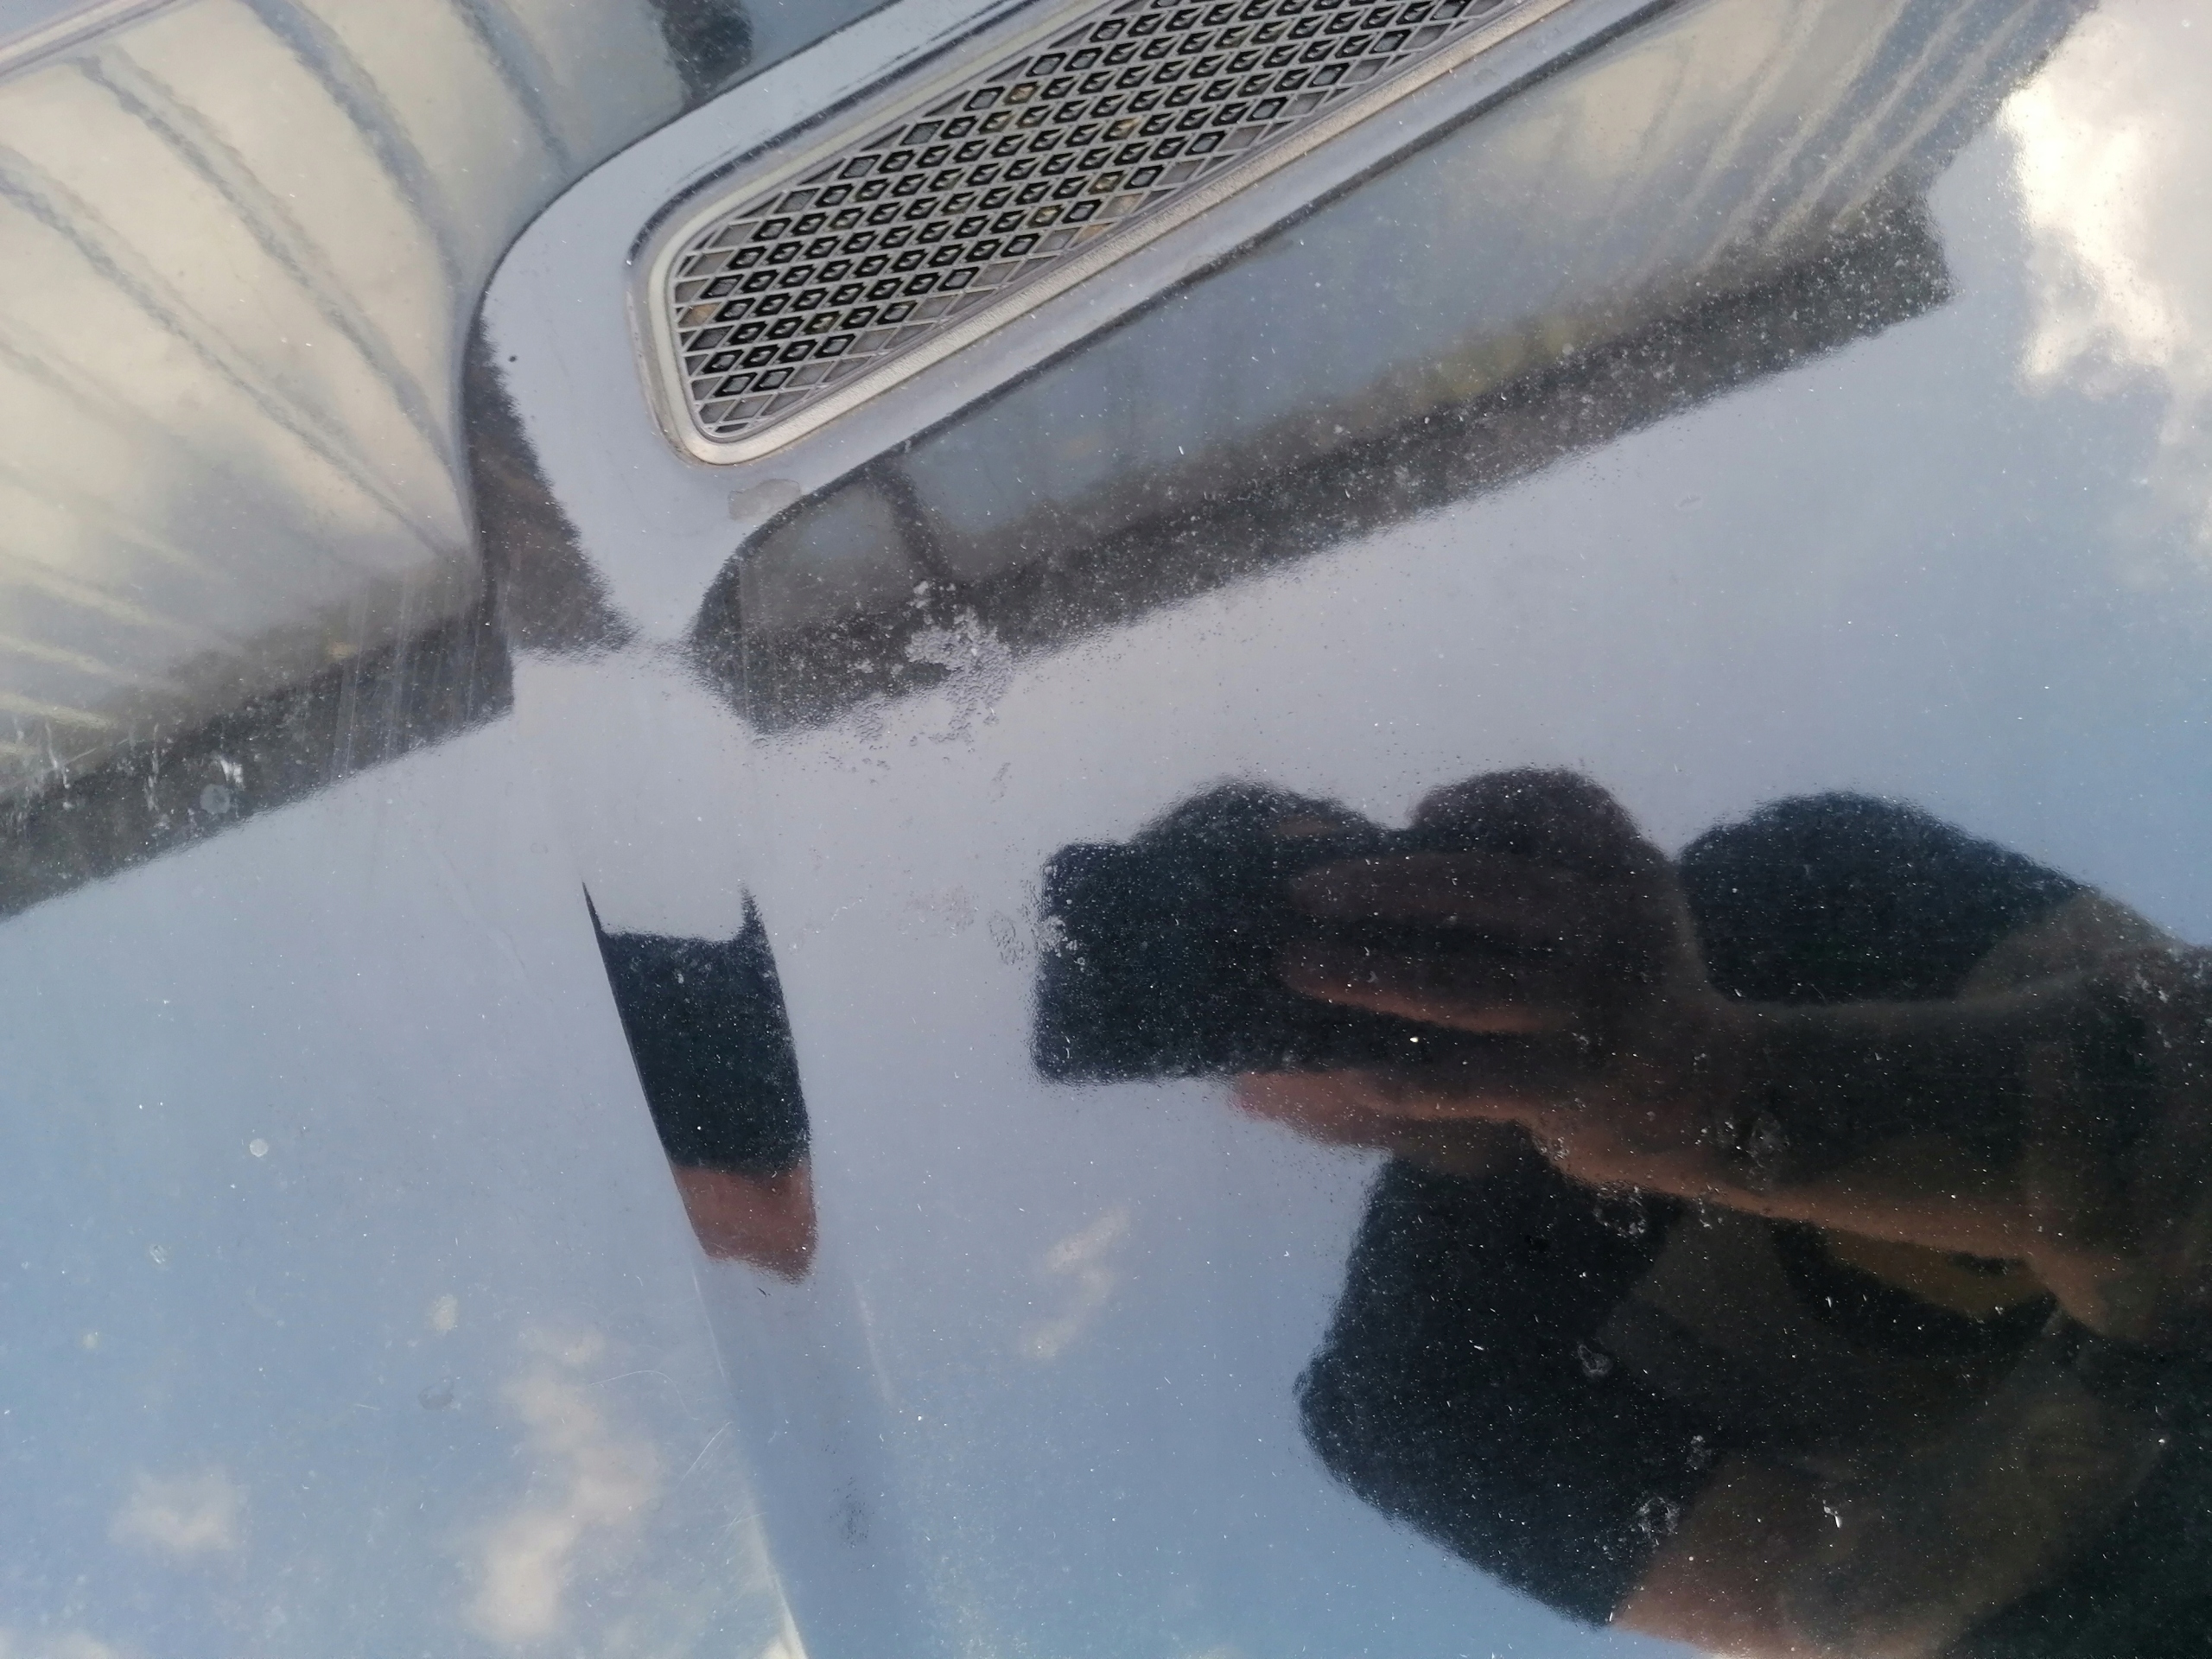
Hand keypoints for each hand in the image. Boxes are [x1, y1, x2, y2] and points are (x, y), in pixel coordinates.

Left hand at [1264, 770, 1755, 1196]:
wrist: (1709, 1096)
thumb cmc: (1626, 978)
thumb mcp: (1619, 894)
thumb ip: (1542, 851)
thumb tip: (1416, 824)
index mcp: (1628, 869)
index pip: (1555, 803)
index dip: (1480, 800)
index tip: (1416, 817)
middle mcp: (1618, 929)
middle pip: (1482, 888)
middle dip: (1378, 886)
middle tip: (1300, 892)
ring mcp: (1594, 1012)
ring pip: (1459, 987)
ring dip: (1365, 977)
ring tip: (1298, 968)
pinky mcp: (1572, 1087)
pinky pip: (1466, 1080)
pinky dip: (1402, 1075)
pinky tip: (1347, 1068)